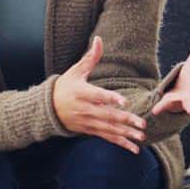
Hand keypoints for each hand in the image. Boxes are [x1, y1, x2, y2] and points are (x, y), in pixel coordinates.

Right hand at [53, 35, 147, 153]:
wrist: (47, 108)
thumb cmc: (65, 86)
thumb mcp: (75, 71)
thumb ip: (90, 57)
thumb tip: (99, 39)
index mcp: (82, 93)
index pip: (98, 96)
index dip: (111, 99)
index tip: (124, 102)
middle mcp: (84, 109)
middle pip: (107, 116)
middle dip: (125, 120)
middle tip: (141, 124)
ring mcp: (87, 122)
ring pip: (108, 129)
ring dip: (125, 134)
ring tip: (141, 137)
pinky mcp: (89, 130)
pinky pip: (106, 138)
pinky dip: (120, 143)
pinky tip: (134, 149)